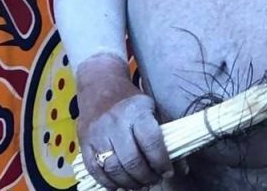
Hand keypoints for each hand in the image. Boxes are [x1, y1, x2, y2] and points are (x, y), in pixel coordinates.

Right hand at [76, 54, 172, 188]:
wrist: (99, 85)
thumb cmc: (130, 100)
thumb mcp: (151, 109)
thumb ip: (165, 137)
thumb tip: (182, 168)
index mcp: (137, 112)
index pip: (151, 142)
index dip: (161, 162)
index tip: (167, 171)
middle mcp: (116, 123)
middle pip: (132, 160)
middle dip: (146, 176)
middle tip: (154, 180)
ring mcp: (98, 134)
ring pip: (114, 168)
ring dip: (129, 183)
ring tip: (139, 184)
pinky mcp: (85, 143)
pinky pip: (95, 170)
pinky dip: (109, 182)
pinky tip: (120, 183)